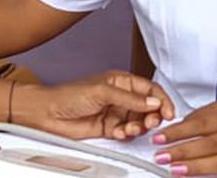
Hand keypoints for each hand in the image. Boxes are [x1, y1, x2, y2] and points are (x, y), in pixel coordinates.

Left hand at [13, 70, 175, 139]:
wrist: (47, 113)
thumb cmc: (68, 95)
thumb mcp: (102, 92)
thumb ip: (129, 98)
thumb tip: (152, 102)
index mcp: (121, 82)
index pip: (150, 90)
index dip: (162, 100)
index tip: (169, 112)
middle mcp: (121, 97)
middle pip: (148, 108)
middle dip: (152, 116)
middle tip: (150, 123)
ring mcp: (115, 113)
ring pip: (139, 122)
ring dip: (139, 127)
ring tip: (131, 129)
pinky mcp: (109, 128)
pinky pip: (126, 132)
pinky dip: (126, 134)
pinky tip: (120, 133)